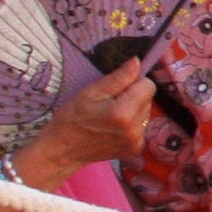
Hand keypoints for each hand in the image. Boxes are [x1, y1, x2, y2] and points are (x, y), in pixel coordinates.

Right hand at [19, 59, 152, 178]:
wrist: (63, 150)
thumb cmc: (72, 118)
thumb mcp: (91, 92)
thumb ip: (118, 78)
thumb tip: (137, 61)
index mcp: (124, 113)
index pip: (148, 85)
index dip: (133, 82)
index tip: (115, 88)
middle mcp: (135, 130)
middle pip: (148, 99)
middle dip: (133, 96)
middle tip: (109, 103)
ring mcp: (137, 142)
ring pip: (146, 112)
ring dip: (133, 110)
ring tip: (110, 116)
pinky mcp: (135, 150)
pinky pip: (142, 127)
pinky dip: (131, 124)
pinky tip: (114, 127)